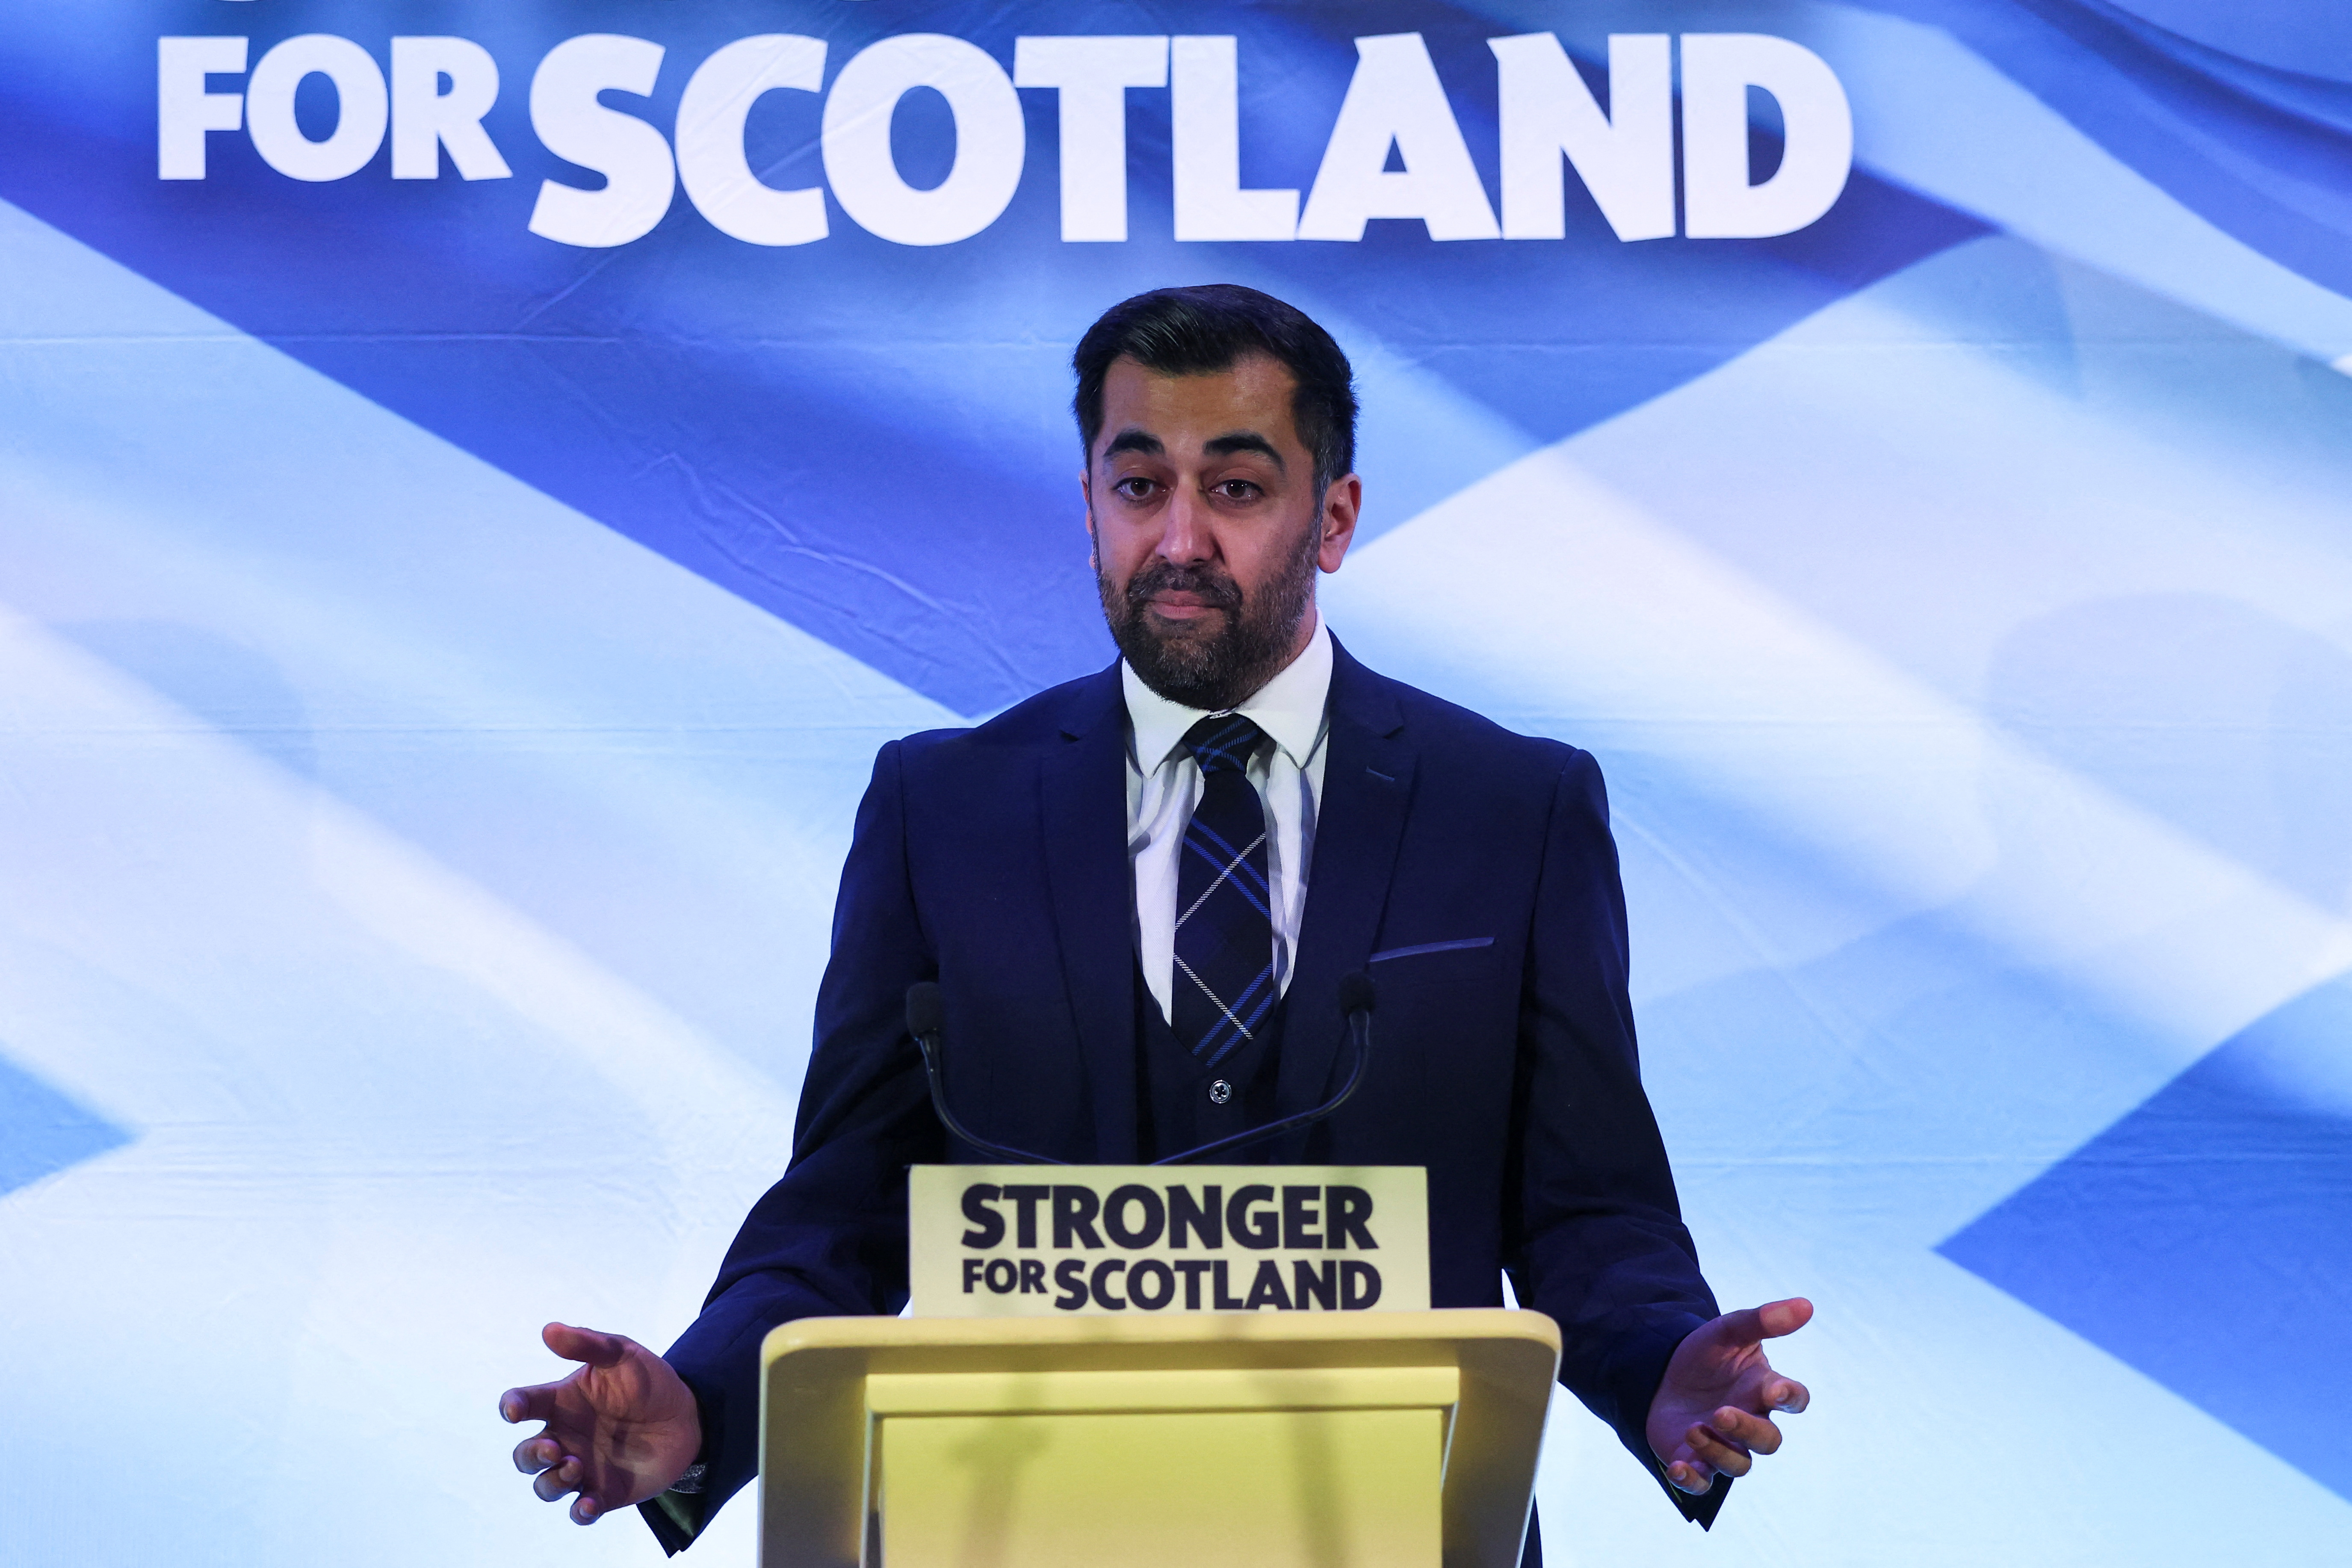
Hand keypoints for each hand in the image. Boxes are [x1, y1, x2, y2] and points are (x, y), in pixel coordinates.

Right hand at [500, 1322, 701, 1524]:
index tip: (515, 1410)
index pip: (523, 1404)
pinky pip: (580, 1510)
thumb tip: (549, 1330)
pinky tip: (589, 1503)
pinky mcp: (604, 1492)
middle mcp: (564, 1437)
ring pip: (545, 1486)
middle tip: (555, 1447)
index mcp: (562, 1403)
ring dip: (552, 1481)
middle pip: (525, 1455)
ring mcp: (581, 1467)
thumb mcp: (622, 1354)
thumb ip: (588, 1344)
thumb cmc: (648, 1381)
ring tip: (575, 1467)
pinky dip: (579, 1511)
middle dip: (531, 1455)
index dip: (512, 1406)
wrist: (687, 1415)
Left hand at [1645, 1297, 1812, 1494]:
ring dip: (1718, 1451)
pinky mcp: (1696, 1461)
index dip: (1790, 1397)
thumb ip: (1762, 1320)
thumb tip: (1806, 1304)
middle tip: (1721, 1413)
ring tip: (1694, 1428)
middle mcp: (1751, 1422)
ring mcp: (1725, 1446)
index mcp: (1763, 1390)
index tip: (1775, 1389)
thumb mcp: (1728, 1331)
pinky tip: (1679, 1467)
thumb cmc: (1705, 1354)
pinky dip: (1692, 1480)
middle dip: (1748, 1430)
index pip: (1794, 1399)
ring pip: (1739, 1465)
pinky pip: (1702, 1483)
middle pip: (1768, 1441)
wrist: (1661, 1372)